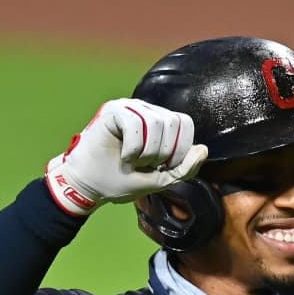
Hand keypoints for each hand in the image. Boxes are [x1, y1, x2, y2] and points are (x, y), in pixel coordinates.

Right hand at [44, 98, 207, 216]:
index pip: (185, 124)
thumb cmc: (121, 180)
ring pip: (157, 123)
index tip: (164, 167)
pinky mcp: (113, 110)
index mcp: (160, 124)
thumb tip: (203, 150)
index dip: (181, 149)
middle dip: (165, 152)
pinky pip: (136, 124)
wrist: (90, 186)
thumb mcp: (160, 180)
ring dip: (147, 152)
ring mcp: (129, 108)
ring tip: (133, 161)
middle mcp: (146, 111)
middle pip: (174, 122)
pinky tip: (124, 156)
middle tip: (146, 165)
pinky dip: (133, 148)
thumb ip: (183, 168)